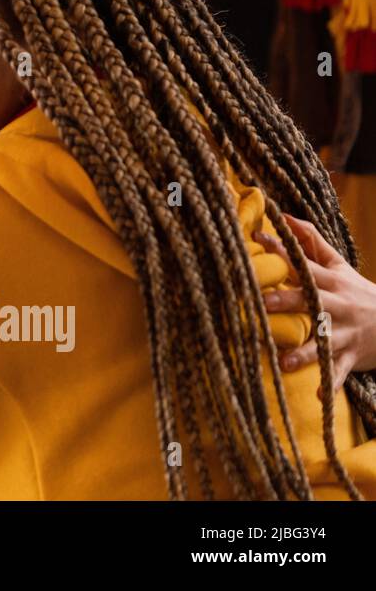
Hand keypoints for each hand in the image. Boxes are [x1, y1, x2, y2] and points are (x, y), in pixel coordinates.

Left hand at [256, 215, 375, 397]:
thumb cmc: (357, 291)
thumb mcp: (339, 266)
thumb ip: (312, 242)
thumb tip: (284, 217)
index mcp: (331, 282)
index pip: (304, 264)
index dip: (283, 251)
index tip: (257, 239)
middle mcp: (338, 306)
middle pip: (312, 301)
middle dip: (288, 301)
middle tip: (262, 302)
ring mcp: (346, 333)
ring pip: (326, 342)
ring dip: (306, 352)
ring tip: (284, 361)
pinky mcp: (353, 356)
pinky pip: (341, 372)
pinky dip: (331, 384)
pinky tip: (318, 396)